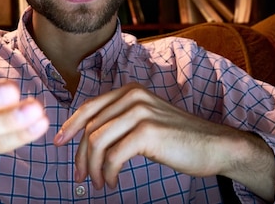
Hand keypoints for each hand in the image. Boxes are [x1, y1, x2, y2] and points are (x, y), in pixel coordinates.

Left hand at [53, 83, 274, 199]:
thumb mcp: (146, 122)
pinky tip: (112, 182)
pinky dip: (108, 173)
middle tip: (81, 177)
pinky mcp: (147, 132)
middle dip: (81, 155)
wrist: (215, 145)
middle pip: (91, 127)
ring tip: (99, 182)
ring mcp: (140, 112)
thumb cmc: (180, 138)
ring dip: (93, 167)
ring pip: (97, 141)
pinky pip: (113, 156)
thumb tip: (91, 139)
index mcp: (130, 91)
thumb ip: (122, 122)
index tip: (59, 142)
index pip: (90, 107)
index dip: (70, 126)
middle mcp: (133, 96)